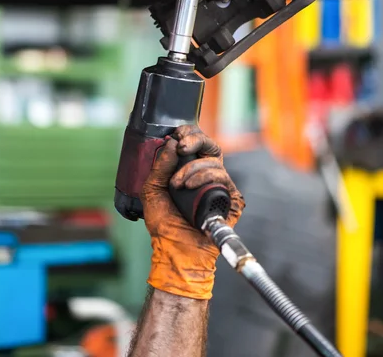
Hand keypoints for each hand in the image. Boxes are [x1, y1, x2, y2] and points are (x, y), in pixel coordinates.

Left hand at [142, 125, 244, 299]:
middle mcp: (207, 175)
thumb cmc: (163, 222)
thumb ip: (160, 164)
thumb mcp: (152, 188)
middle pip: (210, 145)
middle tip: (182, 145)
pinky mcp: (230, 198)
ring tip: (176, 184)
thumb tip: (172, 142)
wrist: (173, 249)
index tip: (177, 133)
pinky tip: (189, 187)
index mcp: (190, 169)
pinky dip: (204, 177)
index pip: (196, 142)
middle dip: (196, 140)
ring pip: (214, 161)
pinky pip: (222, 177)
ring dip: (192, 168)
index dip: (189, 133)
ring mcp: (219, 186)